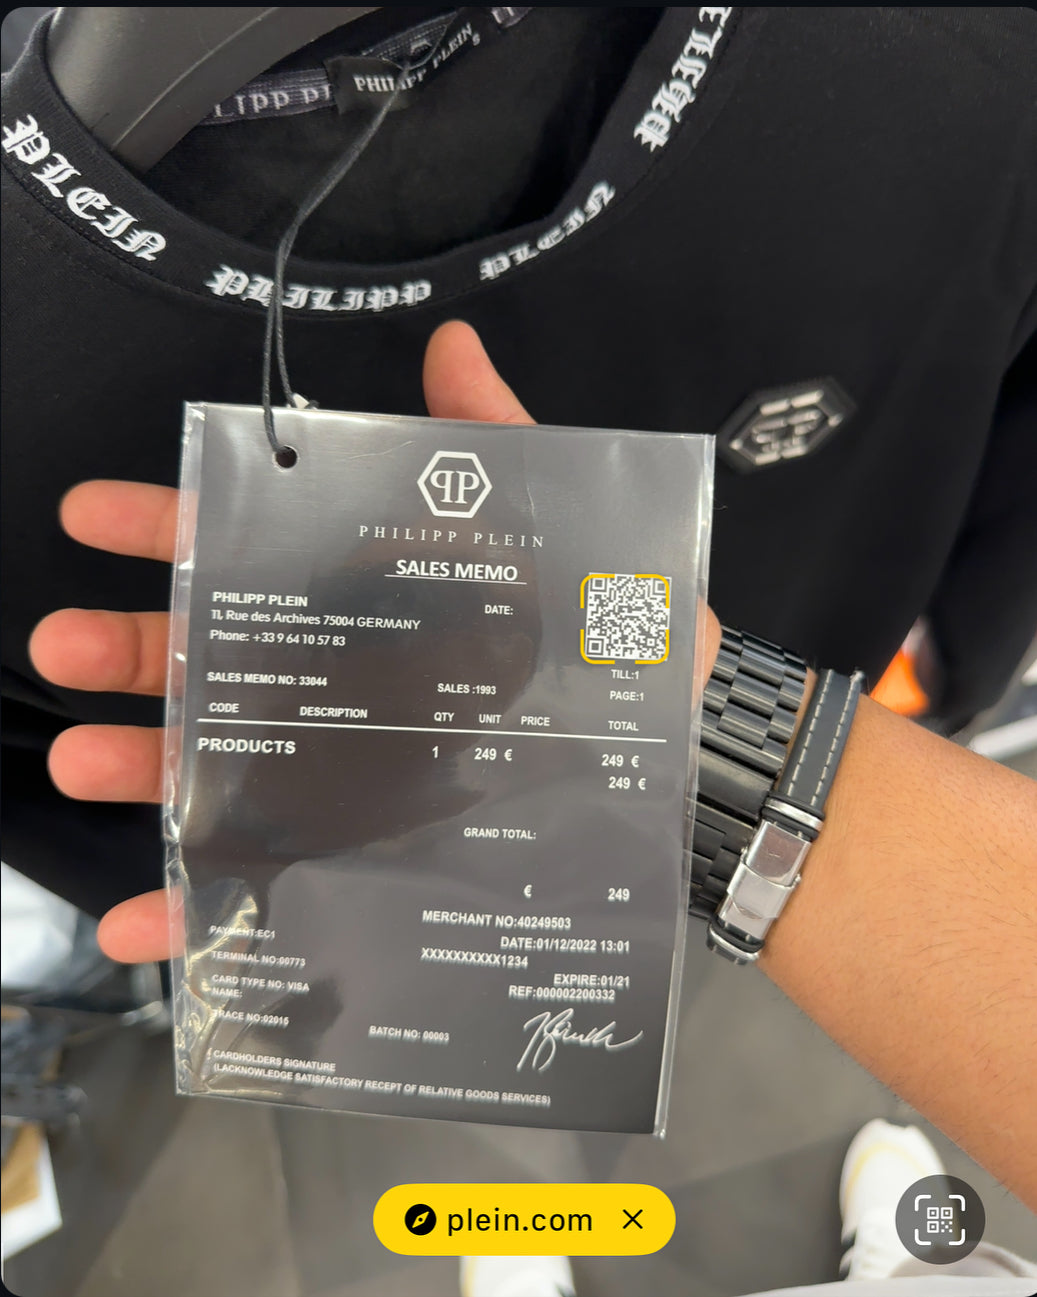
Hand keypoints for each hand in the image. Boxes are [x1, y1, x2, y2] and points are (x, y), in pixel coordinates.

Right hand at [29, 321, 722, 962]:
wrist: (679, 762)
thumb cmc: (614, 645)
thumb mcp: (558, 536)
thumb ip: (499, 443)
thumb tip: (452, 341)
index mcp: (362, 605)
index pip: (249, 552)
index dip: (168, 526)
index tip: (95, 514)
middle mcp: (330, 686)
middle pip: (203, 659)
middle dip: (123, 648)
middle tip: (59, 644)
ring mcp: (335, 775)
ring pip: (211, 767)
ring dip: (136, 766)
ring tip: (80, 760)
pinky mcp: (354, 855)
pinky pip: (259, 884)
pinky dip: (193, 907)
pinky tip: (141, 921)